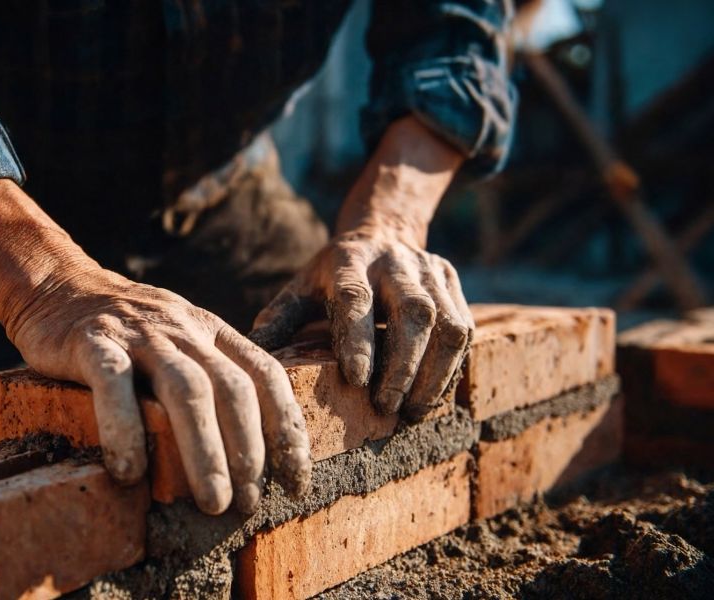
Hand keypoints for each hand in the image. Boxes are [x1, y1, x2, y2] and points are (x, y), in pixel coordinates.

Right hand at [5, 267, 311, 514]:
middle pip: (232, 389)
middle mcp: (184, 329)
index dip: (288, 430)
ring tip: (212, 502)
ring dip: (205, 451)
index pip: (267, 375)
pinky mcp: (91, 341)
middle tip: (248, 505)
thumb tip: (248, 455)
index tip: (295, 482)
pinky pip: (113, 385)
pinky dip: (124, 430)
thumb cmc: (125, 332)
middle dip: (249, 451)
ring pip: (186, 390)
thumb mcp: (180, 342)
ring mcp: (139, 334)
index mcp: (212, 332)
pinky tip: (129, 473)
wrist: (57, 285)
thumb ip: (211, 378)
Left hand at [250, 225, 472, 419]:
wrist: (382, 232)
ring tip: (413, 410)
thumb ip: (279, 319)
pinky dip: (451, 368)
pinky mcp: (452, 283)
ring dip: (434, 374)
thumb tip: (251, 356)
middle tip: (387, 407)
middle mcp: (395, 262)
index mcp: (349, 260)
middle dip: (403, 366)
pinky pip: (463, 330)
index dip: (358, 340)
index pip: (356, 299)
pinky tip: (432, 395)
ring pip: (447, 325)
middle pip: (412, 313)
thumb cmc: (332, 275)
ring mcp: (430, 271)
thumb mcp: (300, 287)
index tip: (358, 380)